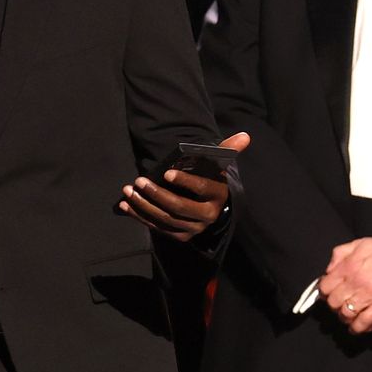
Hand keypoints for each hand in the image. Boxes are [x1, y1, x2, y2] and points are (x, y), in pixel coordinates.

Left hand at [118, 132, 247, 240]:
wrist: (211, 206)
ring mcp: (193, 228)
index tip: (166, 173)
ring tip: (128, 190)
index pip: (201, 189)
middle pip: (179, 207)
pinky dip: (140, 217)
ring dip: (144, 205)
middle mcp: (208, 215)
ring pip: (165, 219)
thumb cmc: (211, 179)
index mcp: (218, 196)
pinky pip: (158, 228)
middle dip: (157, 194)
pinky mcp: (181, 235)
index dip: (185, 182)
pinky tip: (126, 205)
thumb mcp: (220, 164)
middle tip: (139, 180)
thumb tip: (245, 135)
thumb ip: (229, 149)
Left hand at [318, 238, 371, 335]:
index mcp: (348, 267)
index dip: (325, 291)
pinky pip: (364, 322)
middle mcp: (355, 283)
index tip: (328, 293)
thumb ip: (340, 254)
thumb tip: (329, 269)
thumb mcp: (359, 243)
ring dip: (344, 317)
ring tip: (346, 316)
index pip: (325, 286)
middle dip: (334, 305)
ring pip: (346, 314)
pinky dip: (358, 328)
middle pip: (334, 302)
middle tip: (338, 304)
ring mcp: (368, 295)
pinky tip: (356, 328)